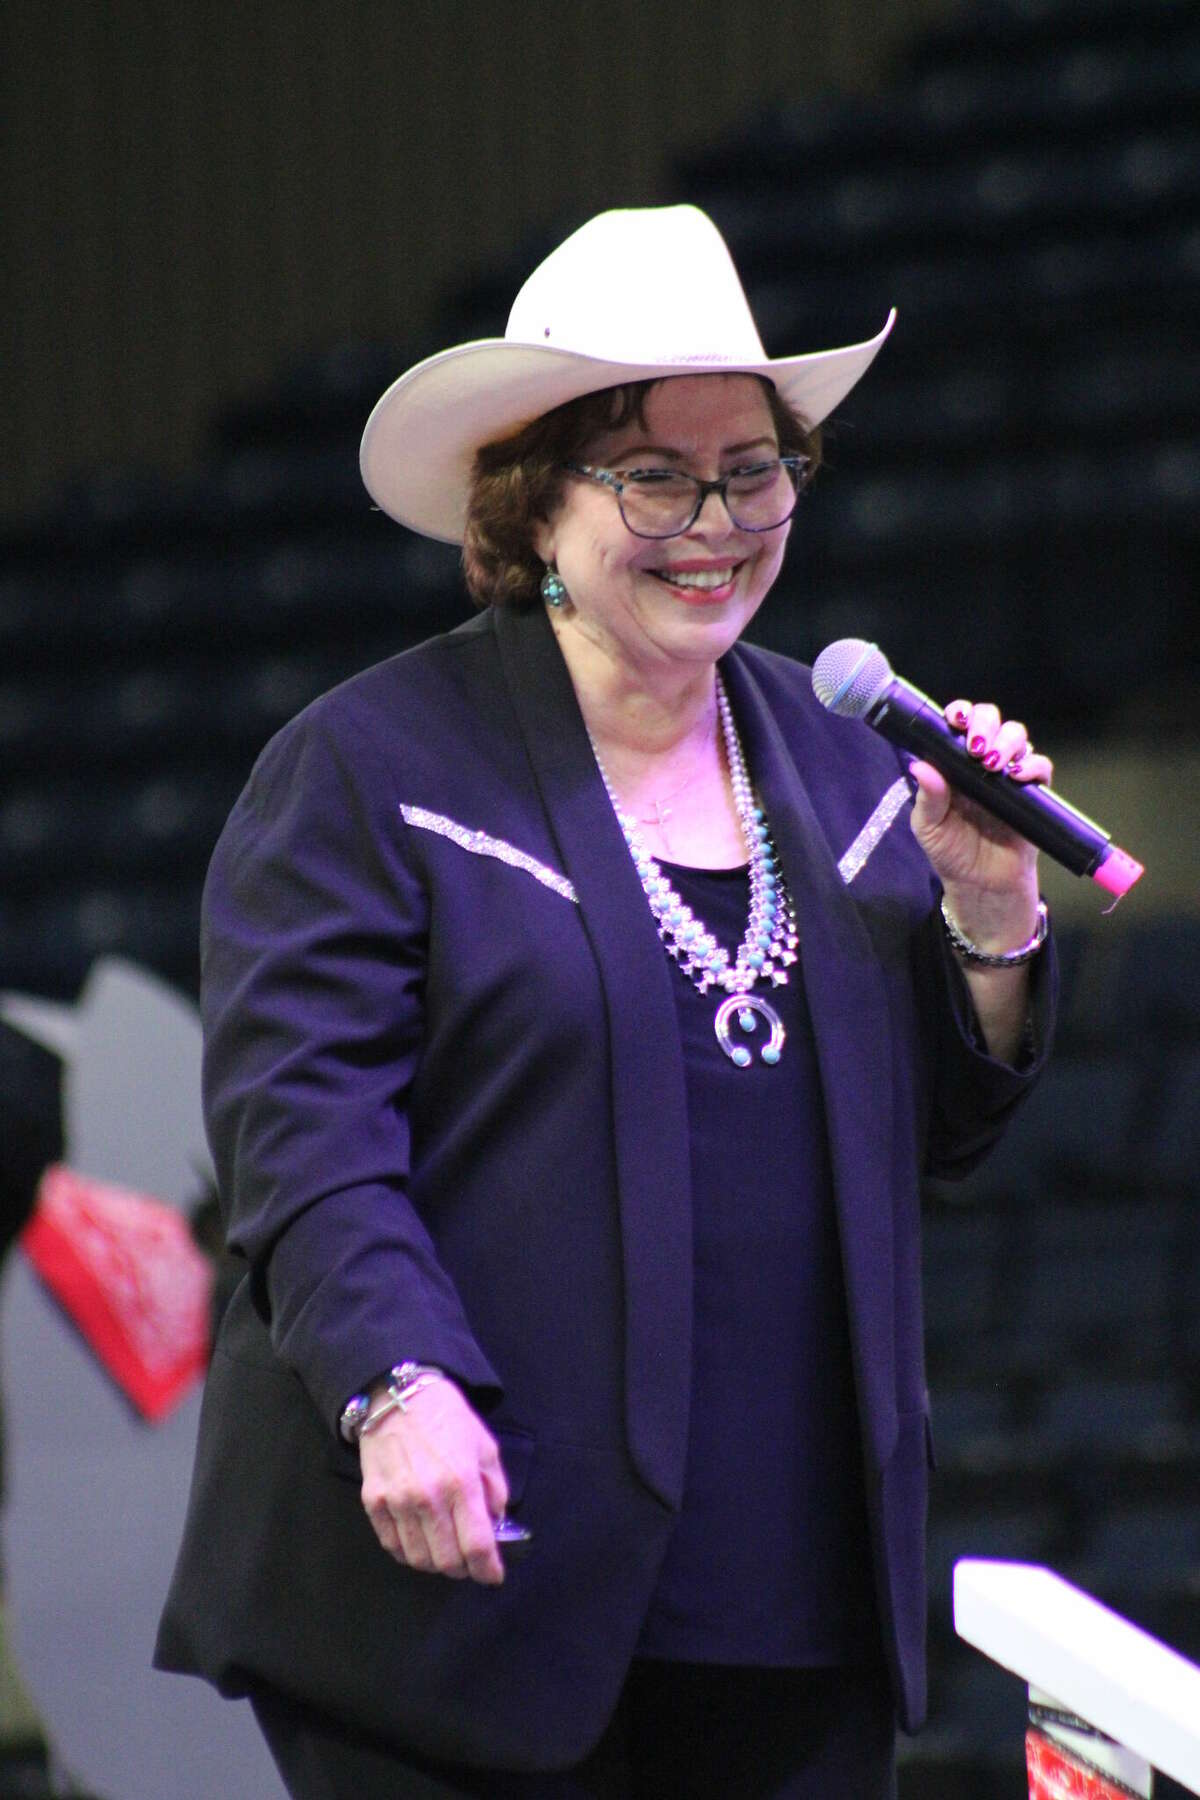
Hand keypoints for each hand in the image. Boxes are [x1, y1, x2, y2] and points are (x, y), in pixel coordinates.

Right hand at [359, 1375, 507, 1584]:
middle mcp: (429, 1497)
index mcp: (462, 1482)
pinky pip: (392, 1545)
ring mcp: (398, 1502)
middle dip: (464, 1569)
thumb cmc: (446, 1417)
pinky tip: (419, 1540)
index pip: (477, 1545)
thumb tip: (495, 1523)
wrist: (396, 1396)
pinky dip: (409, 1552)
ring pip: (419, 1559)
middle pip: (447, 1561)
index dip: (488, 1569)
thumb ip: (495, 1487)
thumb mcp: (484, 1445)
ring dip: (435, 1563)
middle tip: (469, 1561)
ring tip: (444, 1550)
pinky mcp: (374, 1502)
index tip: (493, 1576)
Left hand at [909, 699, 1052, 947]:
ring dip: (1007, 741)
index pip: (959, 724)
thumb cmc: (951, 853)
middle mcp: (982, 762)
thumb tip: (920, 765)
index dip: (960, 713)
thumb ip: (928, 797)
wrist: (982, 886)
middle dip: (984, 723)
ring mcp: (1009, 775)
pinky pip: (1040, 766)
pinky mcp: (1033, 793)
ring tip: (992, 765)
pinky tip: (1016, 777)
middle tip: (975, 747)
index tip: (955, 719)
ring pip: (1017, 736)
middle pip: (992, 720)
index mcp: (954, 764)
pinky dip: (1032, 765)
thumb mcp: (929, 828)